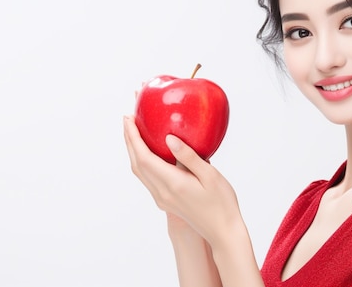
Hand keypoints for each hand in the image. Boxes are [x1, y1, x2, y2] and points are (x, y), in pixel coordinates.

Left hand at [123, 115, 242, 246]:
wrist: (222, 232)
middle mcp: (162, 193)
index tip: (129, 118)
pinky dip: (142, 160)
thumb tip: (169, 138)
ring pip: (140, 172)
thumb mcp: (210, 175)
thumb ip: (189, 156)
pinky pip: (147, 177)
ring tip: (135, 131)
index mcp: (172, 184)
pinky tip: (149, 151)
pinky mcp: (165, 201)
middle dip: (129, 140)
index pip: (144, 157)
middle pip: (136, 164)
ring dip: (133, 150)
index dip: (133, 136)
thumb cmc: (222, 202)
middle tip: (128, 118)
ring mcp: (162, 199)